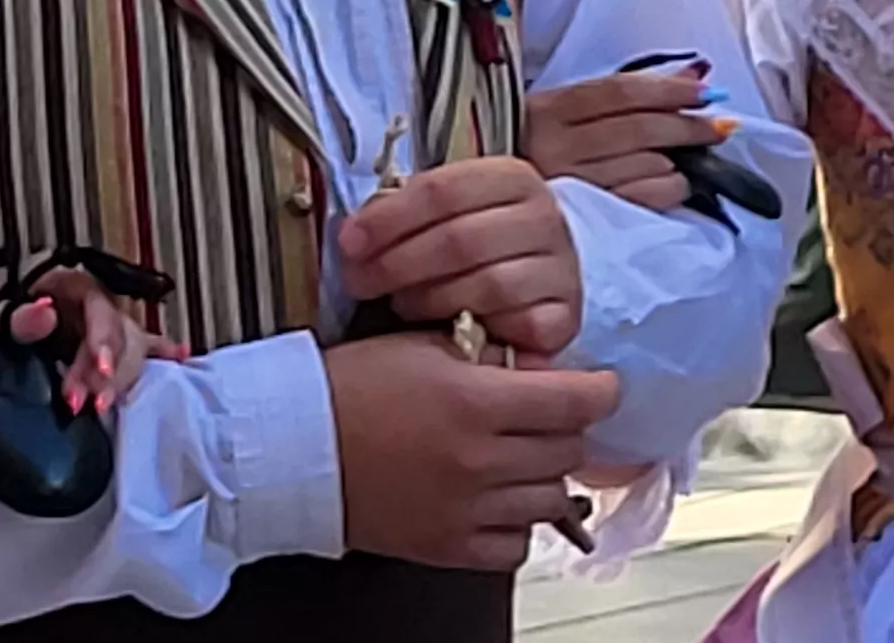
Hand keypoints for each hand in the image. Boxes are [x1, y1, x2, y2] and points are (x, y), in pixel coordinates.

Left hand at [0, 263, 178, 417]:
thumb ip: (16, 318)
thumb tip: (48, 315)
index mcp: (60, 280)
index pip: (98, 307)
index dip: (103, 340)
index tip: (98, 372)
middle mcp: (80, 298)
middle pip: (117, 329)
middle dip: (108, 369)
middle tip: (88, 404)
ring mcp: (84, 319)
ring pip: (126, 343)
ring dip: (120, 376)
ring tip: (103, 405)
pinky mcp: (83, 341)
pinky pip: (126, 344)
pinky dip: (154, 350)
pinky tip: (179, 357)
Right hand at [325, 331, 620, 570]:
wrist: (293, 447)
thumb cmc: (349, 389)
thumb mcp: (422, 347)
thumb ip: (487, 355)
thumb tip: (538, 368)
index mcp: (474, 402)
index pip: (574, 402)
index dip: (599, 390)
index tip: (600, 387)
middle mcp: (478, 460)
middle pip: (567, 450)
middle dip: (562, 427)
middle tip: (541, 414)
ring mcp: (466, 508)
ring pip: (551, 499)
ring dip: (542, 474)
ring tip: (515, 456)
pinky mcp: (448, 546)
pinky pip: (516, 545)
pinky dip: (517, 523)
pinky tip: (496, 499)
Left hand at [339, 156, 582, 356]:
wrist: (540, 274)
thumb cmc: (477, 241)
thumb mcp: (445, 213)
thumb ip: (405, 212)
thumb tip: (352, 238)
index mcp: (511, 177)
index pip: (442, 191)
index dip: (388, 218)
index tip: (348, 243)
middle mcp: (544, 217)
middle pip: (459, 239)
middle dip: (397, 263)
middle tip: (359, 282)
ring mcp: (560, 267)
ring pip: (485, 284)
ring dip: (429, 298)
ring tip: (399, 304)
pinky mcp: (566, 316)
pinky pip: (515, 324)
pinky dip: (476, 328)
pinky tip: (448, 330)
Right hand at [523, 69, 730, 212]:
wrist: (494, 204)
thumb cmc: (535, 148)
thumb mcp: (566, 110)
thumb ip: (624, 93)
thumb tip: (694, 75)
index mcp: (546, 109)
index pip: (619, 92)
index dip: (668, 89)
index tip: (703, 91)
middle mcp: (555, 145)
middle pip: (638, 128)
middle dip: (686, 125)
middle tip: (717, 125)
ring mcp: (570, 185)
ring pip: (646, 164)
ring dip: (681, 159)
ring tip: (693, 154)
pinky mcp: (583, 219)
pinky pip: (643, 198)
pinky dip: (670, 188)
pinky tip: (676, 182)